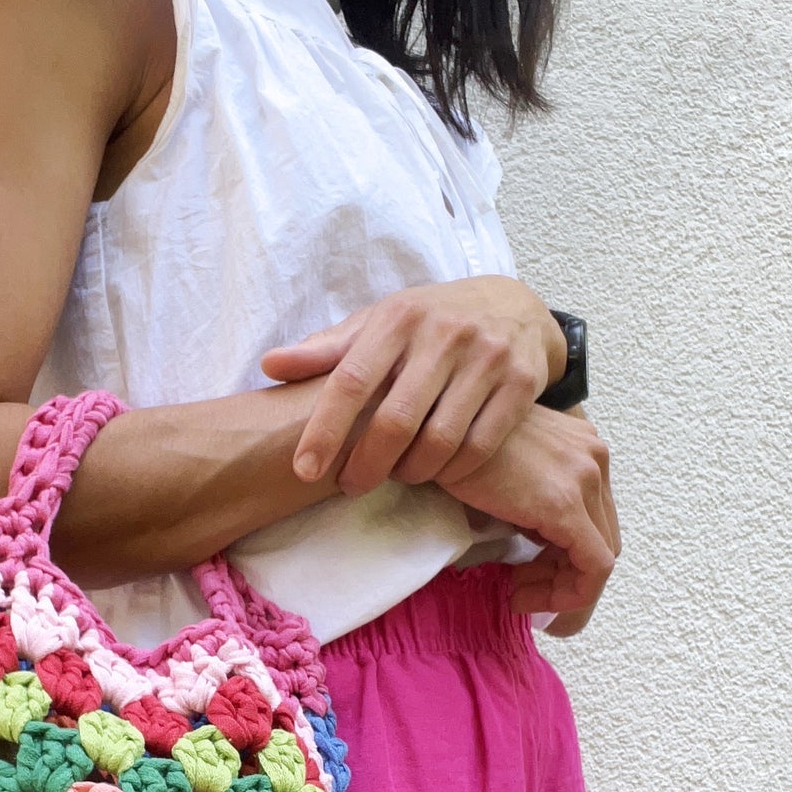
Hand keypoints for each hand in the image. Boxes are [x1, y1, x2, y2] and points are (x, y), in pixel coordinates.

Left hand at [260, 277, 566, 496]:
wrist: (512, 305)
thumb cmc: (428, 322)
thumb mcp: (379, 324)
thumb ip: (327, 350)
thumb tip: (270, 366)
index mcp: (398, 318)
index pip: (351, 381)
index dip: (325, 431)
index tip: (304, 471)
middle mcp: (444, 334)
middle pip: (395, 421)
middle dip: (367, 465)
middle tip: (351, 486)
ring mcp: (487, 358)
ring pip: (439, 440)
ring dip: (411, 472)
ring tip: (397, 476)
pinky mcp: (521, 383)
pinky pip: (480, 446)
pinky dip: (453, 471)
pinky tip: (438, 472)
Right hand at [439, 405, 619, 622]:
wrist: (433, 432)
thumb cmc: (455, 447)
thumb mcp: (506, 470)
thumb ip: (531, 499)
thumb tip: (535, 545)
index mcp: (582, 445)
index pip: (595, 516)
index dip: (566, 557)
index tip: (526, 574)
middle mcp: (595, 456)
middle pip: (602, 538)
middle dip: (564, 576)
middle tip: (522, 591)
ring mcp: (587, 477)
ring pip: (600, 556)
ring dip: (562, 588)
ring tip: (519, 597)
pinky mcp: (565, 505)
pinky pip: (593, 567)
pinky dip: (568, 593)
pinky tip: (524, 598)